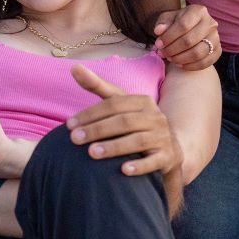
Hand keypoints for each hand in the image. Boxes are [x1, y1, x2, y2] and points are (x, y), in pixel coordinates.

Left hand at [66, 65, 182, 188]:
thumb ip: (98, 86)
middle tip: (74, 139)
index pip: (113, 104)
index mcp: (143, 102)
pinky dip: (140, 166)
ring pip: (138, 141)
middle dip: (98, 130)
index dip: (90, 114)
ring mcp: (163, 137)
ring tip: (92, 153)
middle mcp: (155, 117)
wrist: (169, 149)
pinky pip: (154, 161)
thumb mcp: (120, 104)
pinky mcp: (168, 157)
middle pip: (124, 121)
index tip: (69, 125)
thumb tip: (74, 67)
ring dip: (114, 147)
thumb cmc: (136, 124)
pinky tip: (123, 171)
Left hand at [151, 5, 219, 70]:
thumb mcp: (167, 19)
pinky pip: (205, 63)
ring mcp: (216, 37)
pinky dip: (191, 66)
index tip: (158, 44)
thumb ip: (162, 23)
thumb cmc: (176, 23)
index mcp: (198, 11)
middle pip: (190, 40)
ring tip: (170, 58)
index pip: (183, 25)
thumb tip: (159, 31)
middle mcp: (211, 23)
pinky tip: (180, 64)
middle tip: (162, 53)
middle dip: (173, 49)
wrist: (188, 29)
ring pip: (198, 53)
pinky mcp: (218, 50)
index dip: (169, 37)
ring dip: (181, 59)